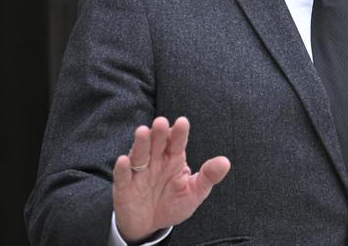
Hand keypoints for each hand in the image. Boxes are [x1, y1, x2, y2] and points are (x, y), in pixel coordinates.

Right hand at [113, 116, 230, 243]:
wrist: (150, 225)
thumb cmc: (173, 204)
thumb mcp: (194, 192)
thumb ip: (208, 177)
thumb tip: (225, 162)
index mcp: (174, 158)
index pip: (177, 142)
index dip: (179, 133)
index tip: (183, 122)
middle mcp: (155, 161)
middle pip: (157, 143)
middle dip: (159, 133)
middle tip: (161, 122)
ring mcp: (139, 172)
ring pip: (139, 154)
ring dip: (140, 143)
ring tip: (142, 131)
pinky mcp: (124, 187)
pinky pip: (122, 176)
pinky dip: (121, 168)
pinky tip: (124, 160)